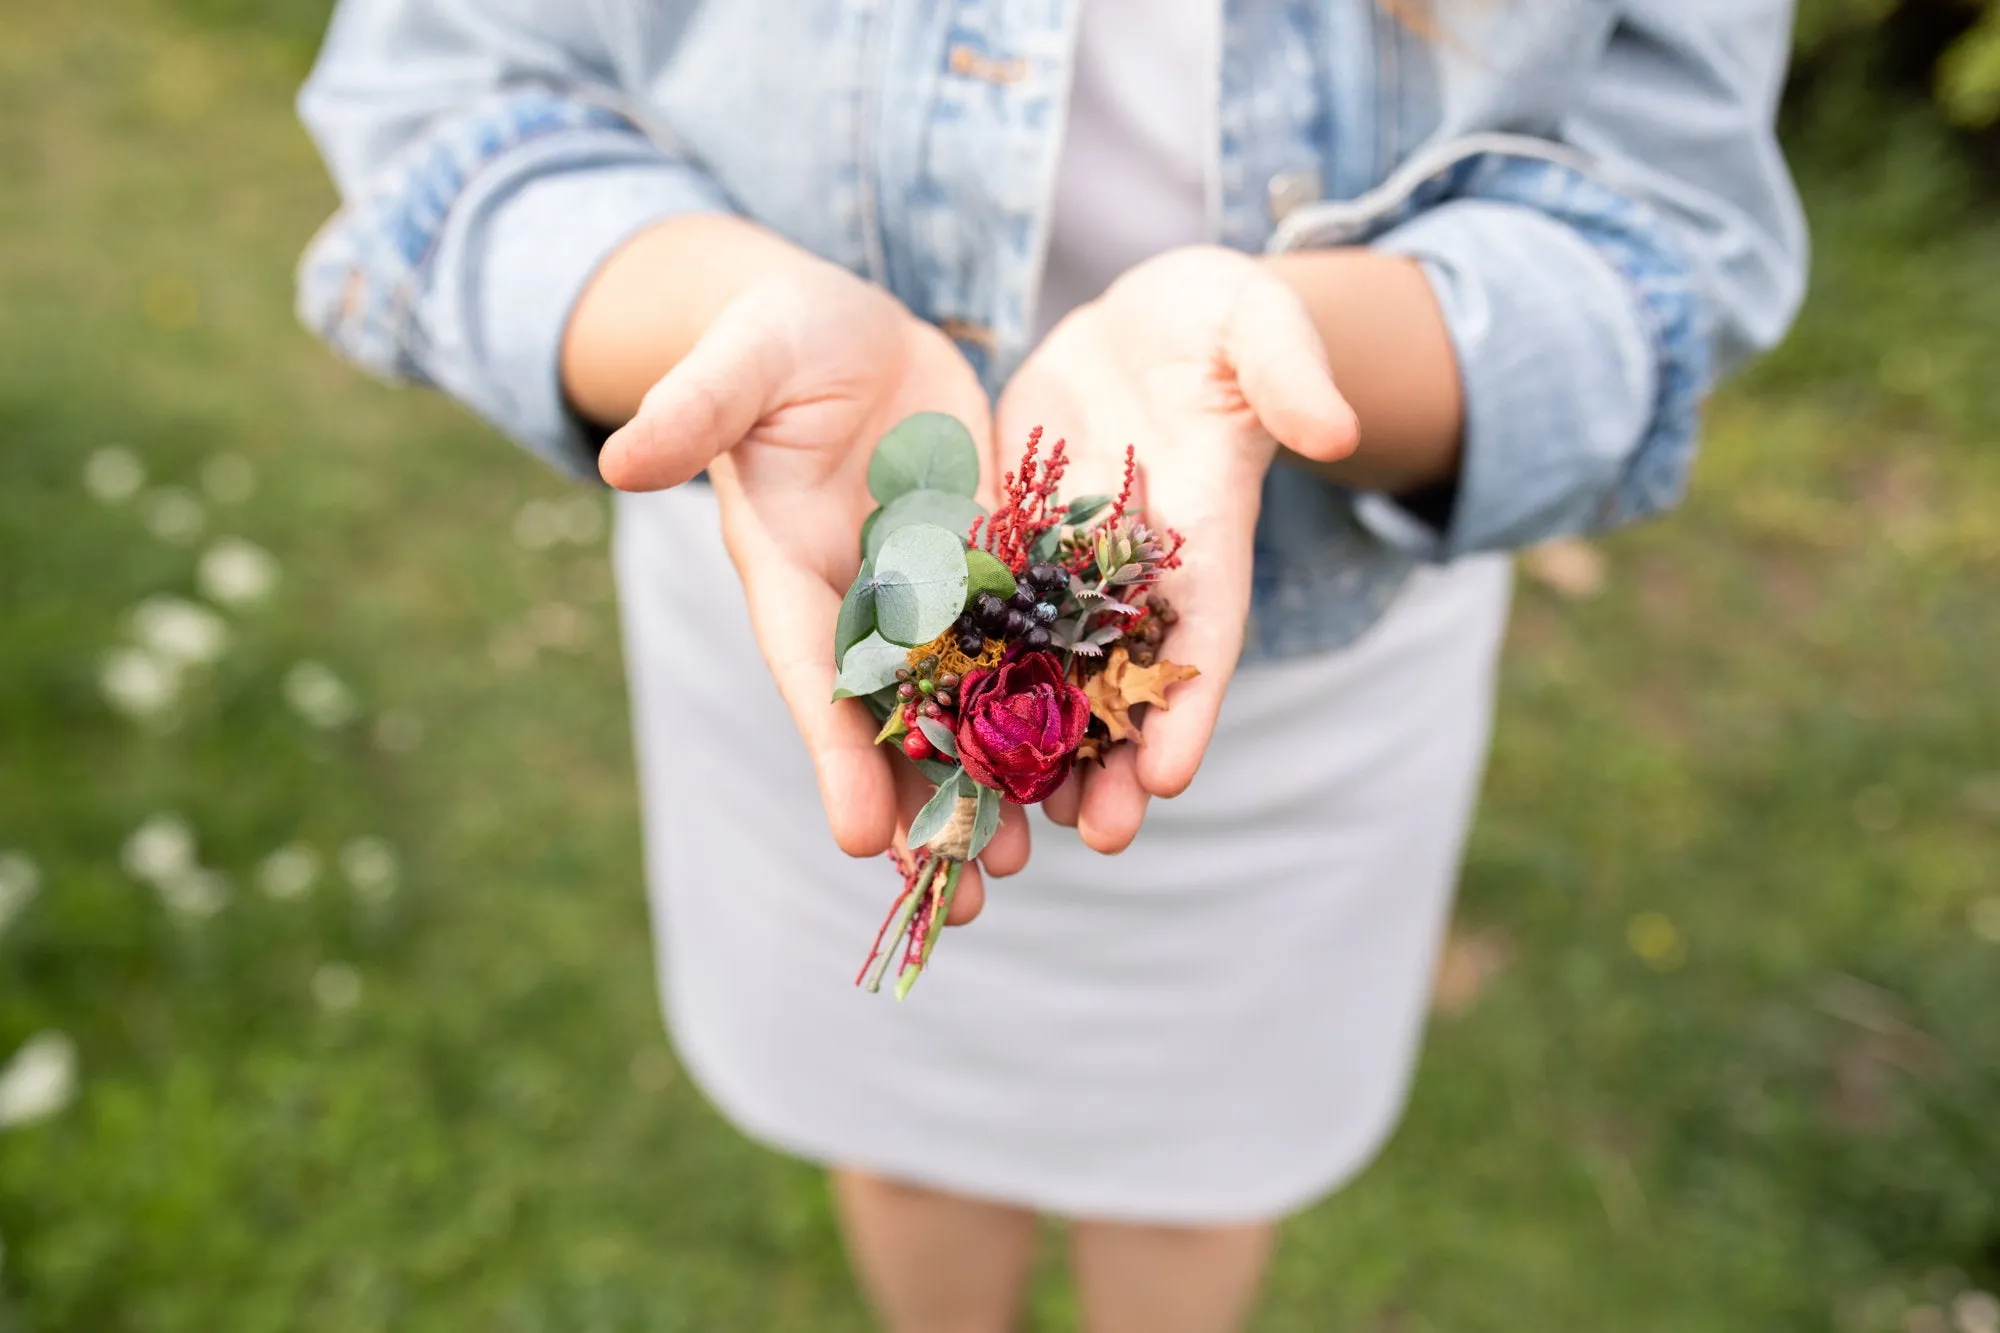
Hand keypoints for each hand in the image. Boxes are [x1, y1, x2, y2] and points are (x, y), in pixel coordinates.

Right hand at [599, 261, 1024, 919]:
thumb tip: (616, 459)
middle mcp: (858, 602)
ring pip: (959, 706)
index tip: (855, 839)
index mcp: (790, 571)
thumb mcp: (741, 360)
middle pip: (890, 723)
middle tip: (971, 895)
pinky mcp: (987, 568)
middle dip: (925, 808)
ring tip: (1027, 857)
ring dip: (991, 779)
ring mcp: (927, 594)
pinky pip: (1022, 646)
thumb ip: (695, 408)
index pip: (811, 675)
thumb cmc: (777, 337)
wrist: (847, 330)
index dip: (833, 756)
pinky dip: (1046, 705)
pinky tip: (1087, 761)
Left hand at [995, 245, 1358, 851]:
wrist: (1143, 323)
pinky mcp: (1011, 547)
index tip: (1174, 775)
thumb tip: (1333, 430)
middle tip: (1100, 839)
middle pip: (1132, 682)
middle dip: (1118, 761)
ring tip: (1017, 824)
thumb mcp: (1259, 322)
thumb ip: (1291, 370)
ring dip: (1042, 749)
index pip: (1208, 631)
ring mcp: (1072, 568)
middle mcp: (1141, 572)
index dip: (1194, 703)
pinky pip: (987, 623)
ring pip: (1055, 674)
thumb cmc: (1217, 319)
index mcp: (1208, 532)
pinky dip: (970, 681)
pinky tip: (938, 741)